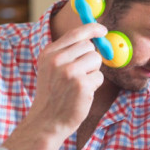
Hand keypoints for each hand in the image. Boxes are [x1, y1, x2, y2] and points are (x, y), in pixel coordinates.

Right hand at [28, 23, 106, 137]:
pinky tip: (81, 94)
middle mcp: (58, 60)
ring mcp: (70, 72)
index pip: (75, 33)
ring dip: (93, 72)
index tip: (102, 30)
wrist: (46, 120)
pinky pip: (99, 77)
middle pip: (89, 46)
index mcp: (49, 53)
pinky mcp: (82, 85)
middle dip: (91, 58)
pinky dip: (94, 86)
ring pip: (96, 60)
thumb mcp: (50, 68)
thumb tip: (93, 38)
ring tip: (79, 84)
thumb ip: (67, 52)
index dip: (92, 28)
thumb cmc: (53, 95)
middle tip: (82, 73)